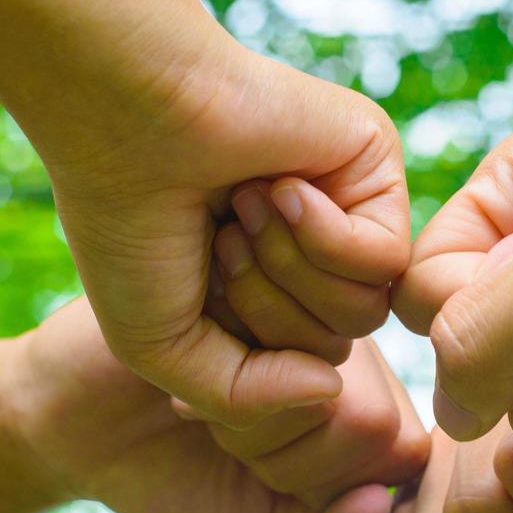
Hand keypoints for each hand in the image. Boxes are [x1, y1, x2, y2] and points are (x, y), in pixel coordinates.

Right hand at [0, 299, 428, 512]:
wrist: (69, 423)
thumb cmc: (170, 474)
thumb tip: (385, 508)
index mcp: (363, 412)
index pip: (402, 465)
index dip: (317, 485)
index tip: (248, 472)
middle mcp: (354, 354)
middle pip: (380, 431)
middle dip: (284, 457)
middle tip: (214, 427)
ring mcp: (311, 310)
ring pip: (346, 398)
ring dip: (254, 423)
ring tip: (197, 396)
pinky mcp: (265, 276)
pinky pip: (291, 354)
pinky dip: (235, 390)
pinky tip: (184, 372)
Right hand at [39, 25, 409, 428]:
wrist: (125, 116)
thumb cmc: (129, 227)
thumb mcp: (167, 350)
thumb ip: (246, 397)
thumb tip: (330, 388)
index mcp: (272, 287)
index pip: (300, 368)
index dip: (245, 348)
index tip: (193, 283)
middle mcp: (317, 251)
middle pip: (337, 344)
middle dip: (266, 310)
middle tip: (218, 240)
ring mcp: (352, 207)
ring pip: (367, 308)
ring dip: (288, 270)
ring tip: (242, 209)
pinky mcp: (378, 166)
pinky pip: (386, 258)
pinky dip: (321, 235)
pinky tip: (276, 185)